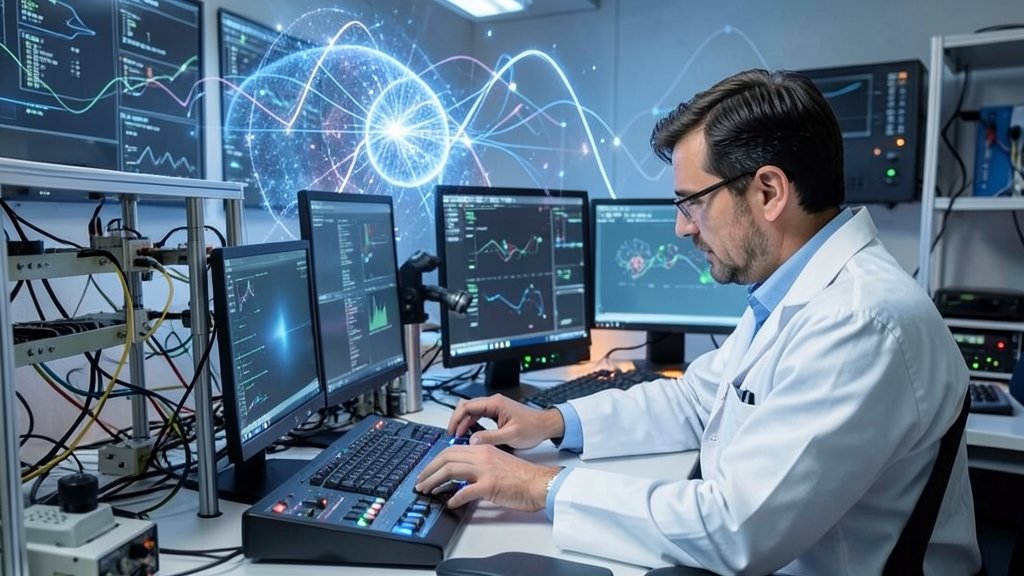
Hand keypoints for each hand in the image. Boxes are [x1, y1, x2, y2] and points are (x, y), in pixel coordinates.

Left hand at [414, 444, 561, 510]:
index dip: (434, 461)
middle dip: (428, 470)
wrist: (539, 483)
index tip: (426, 471)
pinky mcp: (490, 485)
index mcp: (483, 449)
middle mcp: (482, 456)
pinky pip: (465, 491)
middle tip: (419, 482)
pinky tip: (449, 503)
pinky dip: (454, 498)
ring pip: (451, 471)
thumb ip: (478, 466)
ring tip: (426, 491)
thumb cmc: (522, 476)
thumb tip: (459, 477)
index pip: (451, 450)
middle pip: (446, 458)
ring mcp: (486, 470)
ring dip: (434, 481)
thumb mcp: (496, 463)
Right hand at [448, 395, 564, 449]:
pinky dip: (471, 423)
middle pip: (467, 407)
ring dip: (464, 422)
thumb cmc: (532, 428)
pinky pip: (479, 415)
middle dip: (457, 420)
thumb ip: (490, 438)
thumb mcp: (510, 436)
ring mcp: (495, 406)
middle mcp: (494, 402)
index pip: (467, 406)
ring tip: (459, 436)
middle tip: (452, 435)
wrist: (545, 425)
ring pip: (472, 411)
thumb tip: (472, 441)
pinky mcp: (497, 412)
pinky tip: (469, 434)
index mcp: (495, 403)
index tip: (452, 432)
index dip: (456, 419)